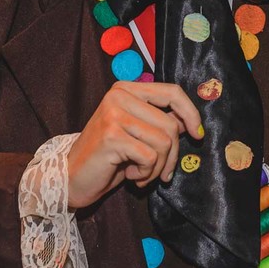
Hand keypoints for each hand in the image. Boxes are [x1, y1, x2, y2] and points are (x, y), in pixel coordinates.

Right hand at [66, 81, 202, 208]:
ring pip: (163, 142)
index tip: (197, 134)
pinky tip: (129, 175)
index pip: (172, 92)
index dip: (191, 113)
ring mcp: (113, 114)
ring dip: (157, 167)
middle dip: (171, 155)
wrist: (70, 178)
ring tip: (140, 173)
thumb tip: (189, 122)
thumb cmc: (108, 158)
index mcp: (126, 89)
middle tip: (158, 172)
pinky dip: (146, 173)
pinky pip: (150, 157)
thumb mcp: (137, 135)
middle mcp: (119, 96)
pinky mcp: (111, 136)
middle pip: (170, 124)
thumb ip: (159, 122)